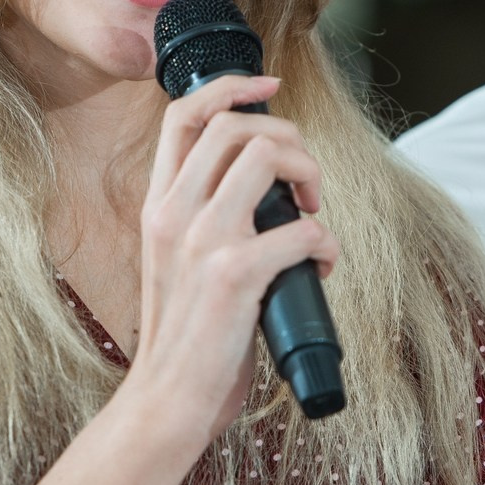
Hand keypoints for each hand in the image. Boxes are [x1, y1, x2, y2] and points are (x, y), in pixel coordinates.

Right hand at [120, 74, 338, 445]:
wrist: (167, 398)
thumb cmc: (185, 338)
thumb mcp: (175, 263)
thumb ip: (201, 222)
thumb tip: (265, 192)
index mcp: (158, 207)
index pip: (182, 116)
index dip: (231, 88)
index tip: (269, 86)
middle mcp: (173, 214)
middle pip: (234, 126)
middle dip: (287, 136)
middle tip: (305, 180)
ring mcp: (202, 242)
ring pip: (266, 156)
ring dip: (309, 174)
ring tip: (315, 211)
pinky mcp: (234, 275)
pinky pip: (302, 229)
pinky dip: (327, 242)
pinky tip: (323, 265)